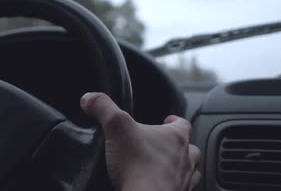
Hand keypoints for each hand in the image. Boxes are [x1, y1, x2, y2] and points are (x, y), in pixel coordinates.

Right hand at [80, 92, 200, 190]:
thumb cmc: (137, 164)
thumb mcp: (115, 127)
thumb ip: (103, 108)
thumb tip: (89, 97)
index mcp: (175, 137)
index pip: (182, 123)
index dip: (175, 120)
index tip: (167, 119)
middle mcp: (185, 158)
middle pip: (190, 148)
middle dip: (179, 145)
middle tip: (164, 145)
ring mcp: (184, 180)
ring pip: (191, 170)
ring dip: (181, 167)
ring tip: (167, 167)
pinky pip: (183, 189)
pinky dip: (175, 186)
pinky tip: (162, 185)